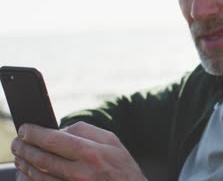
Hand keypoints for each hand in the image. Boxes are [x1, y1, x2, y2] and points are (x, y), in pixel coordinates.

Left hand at [10, 122, 146, 180]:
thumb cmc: (122, 167)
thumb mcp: (111, 141)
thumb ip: (86, 130)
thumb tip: (61, 129)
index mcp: (91, 152)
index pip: (53, 139)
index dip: (34, 133)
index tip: (25, 129)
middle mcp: (80, 172)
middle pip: (41, 158)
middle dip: (24, 148)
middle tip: (17, 142)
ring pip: (38, 175)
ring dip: (24, 164)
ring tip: (20, 156)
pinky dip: (31, 179)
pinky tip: (27, 173)